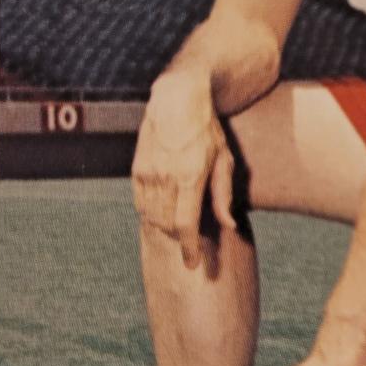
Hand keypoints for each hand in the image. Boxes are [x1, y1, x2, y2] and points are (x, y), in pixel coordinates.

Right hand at [131, 74, 236, 267]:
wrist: (176, 100)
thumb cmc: (207, 130)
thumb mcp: (224, 159)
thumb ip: (223, 195)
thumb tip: (229, 226)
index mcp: (190, 176)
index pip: (185, 224)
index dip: (189, 248)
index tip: (193, 264)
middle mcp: (165, 177)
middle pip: (167, 225)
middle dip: (179, 240)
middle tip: (191, 246)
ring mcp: (147, 173)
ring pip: (152, 217)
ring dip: (165, 229)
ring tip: (179, 231)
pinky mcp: (136, 170)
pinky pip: (141, 204)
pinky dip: (151, 215)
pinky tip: (163, 215)